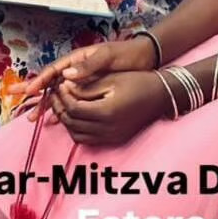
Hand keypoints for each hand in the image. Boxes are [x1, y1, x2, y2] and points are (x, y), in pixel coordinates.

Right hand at [14, 38, 156, 105]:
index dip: (40, 80)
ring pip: (57, 94)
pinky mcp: (88, 90)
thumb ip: (89, 65)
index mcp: (77, 59)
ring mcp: (81, 81)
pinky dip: (60, 109)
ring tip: (31, 118)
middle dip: (33, 92)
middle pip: (50, 82)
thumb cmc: (125, 55)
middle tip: (14, 99)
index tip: (29, 91)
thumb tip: (68, 74)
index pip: (53, 70)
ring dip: (44, 105)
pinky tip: (53, 120)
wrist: (144, 60)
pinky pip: (69, 100)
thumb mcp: (108, 56)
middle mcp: (76, 69)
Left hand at [50, 70, 169, 144]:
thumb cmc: (137, 82)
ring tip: (64, 104)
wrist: (161, 95)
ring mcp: (111, 137)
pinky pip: (88, 139)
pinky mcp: (114, 139)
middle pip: (72, 124)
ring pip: (77, 135)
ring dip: (67, 121)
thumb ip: (86, 86)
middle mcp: (108, 129)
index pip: (74, 108)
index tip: (61, 84)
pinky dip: (78, 129)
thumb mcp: (111, 79)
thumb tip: (65, 86)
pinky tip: (77, 115)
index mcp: (106, 112)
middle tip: (57, 94)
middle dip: (61, 108)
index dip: (64, 96)